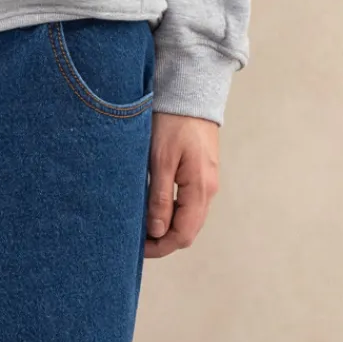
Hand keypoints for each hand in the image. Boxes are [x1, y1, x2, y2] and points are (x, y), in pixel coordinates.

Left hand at [144, 113, 220, 257]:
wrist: (190, 93)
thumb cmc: (173, 123)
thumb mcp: (160, 161)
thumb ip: (160, 198)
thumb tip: (158, 231)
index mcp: (200, 188)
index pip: (183, 234)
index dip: (160, 247)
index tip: (136, 248)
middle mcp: (208, 189)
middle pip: (187, 230)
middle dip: (162, 241)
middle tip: (134, 240)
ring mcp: (206, 182)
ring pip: (188, 218)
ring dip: (166, 227)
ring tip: (139, 226)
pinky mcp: (200, 174)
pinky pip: (188, 204)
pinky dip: (171, 213)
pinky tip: (152, 209)